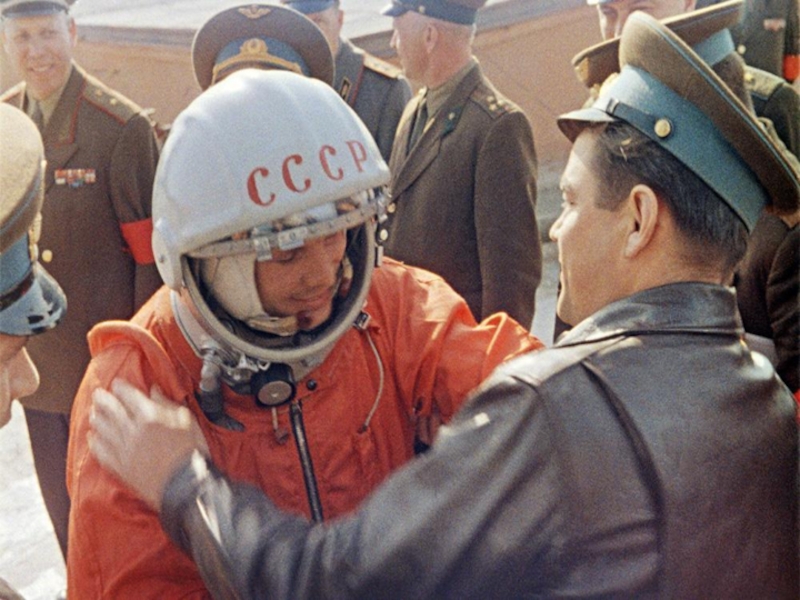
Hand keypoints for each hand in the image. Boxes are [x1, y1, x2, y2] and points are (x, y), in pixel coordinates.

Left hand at [89, 378, 208, 511]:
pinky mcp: (121, 467)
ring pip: (102, 429)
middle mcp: (133, 430)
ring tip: (93, 412)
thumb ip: (168, 404)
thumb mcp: (187, 421)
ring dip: (96, 418)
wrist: (186, 487)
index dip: (121, 387)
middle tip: (97, 393)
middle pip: (110, 409)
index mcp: (150, 416)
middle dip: (102, 399)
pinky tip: (93, 437)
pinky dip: (95, 443)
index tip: (117, 383)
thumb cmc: (191, 452)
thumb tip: (155, 391)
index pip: (129, 396)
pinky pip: (101, 452)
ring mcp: (124, 450)